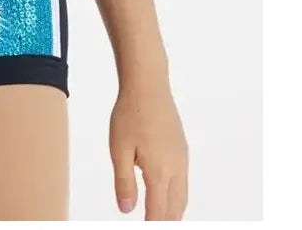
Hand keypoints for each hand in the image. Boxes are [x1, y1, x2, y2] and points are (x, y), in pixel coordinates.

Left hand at [109, 76, 188, 218]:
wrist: (148, 85)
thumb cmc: (130, 113)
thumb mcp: (119, 149)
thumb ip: (124, 182)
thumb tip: (126, 210)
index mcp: (159, 172)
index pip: (158, 212)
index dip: (152, 226)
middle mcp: (176, 168)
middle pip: (174, 208)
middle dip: (166, 221)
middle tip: (154, 226)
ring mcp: (182, 158)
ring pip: (182, 196)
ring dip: (173, 211)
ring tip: (163, 219)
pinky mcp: (182, 149)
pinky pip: (183, 182)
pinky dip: (177, 196)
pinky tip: (167, 193)